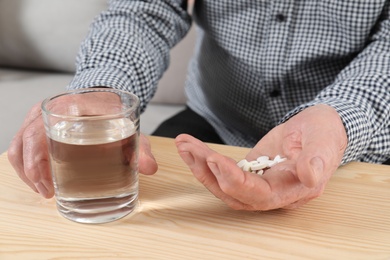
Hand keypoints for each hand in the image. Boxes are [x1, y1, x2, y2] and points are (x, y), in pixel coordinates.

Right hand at [8, 101, 157, 198]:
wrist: (104, 96)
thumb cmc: (113, 111)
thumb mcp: (128, 127)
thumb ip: (140, 148)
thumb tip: (151, 168)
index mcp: (69, 105)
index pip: (42, 131)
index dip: (37, 161)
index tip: (47, 183)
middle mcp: (49, 108)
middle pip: (26, 141)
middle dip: (32, 172)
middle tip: (48, 192)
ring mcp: (39, 115)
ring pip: (19, 145)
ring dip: (26, 170)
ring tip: (43, 190)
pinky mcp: (37, 124)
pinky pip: (21, 145)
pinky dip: (25, 164)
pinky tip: (39, 179)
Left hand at [175, 104, 346, 209]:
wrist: (319, 127)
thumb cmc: (325, 133)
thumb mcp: (325, 141)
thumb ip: (318, 159)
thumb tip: (310, 176)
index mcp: (293, 190)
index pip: (259, 194)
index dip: (235, 181)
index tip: (215, 160)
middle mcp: (273, 193)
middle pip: (234, 193)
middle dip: (208, 172)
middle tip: (190, 148)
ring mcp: (259, 183)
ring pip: (224, 184)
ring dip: (201, 166)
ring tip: (184, 144)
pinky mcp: (249, 171)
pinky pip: (224, 171)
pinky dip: (206, 160)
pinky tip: (192, 146)